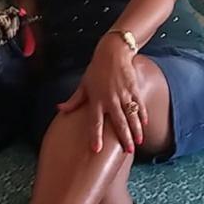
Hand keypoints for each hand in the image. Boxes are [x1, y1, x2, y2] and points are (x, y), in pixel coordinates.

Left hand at [57, 35, 147, 152]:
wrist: (113, 52)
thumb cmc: (96, 70)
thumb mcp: (83, 85)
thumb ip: (74, 100)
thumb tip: (59, 109)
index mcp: (96, 100)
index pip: (95, 122)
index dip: (95, 136)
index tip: (97, 149)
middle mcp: (110, 100)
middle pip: (118, 123)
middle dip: (124, 138)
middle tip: (128, 151)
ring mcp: (124, 95)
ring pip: (131, 116)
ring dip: (136, 131)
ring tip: (138, 143)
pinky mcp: (133, 89)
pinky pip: (139, 105)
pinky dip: (142, 115)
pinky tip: (144, 125)